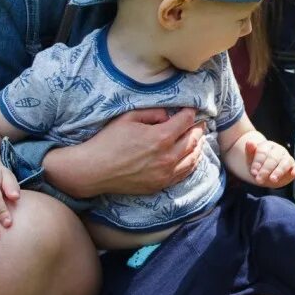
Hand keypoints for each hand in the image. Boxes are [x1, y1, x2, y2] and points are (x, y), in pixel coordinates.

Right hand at [43, 108, 205, 197]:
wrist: (93, 170)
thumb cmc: (108, 141)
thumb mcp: (128, 117)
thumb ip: (152, 113)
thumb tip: (167, 116)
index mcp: (160, 137)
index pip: (186, 122)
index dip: (191, 113)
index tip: (192, 109)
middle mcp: (167, 157)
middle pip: (193, 140)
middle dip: (198, 129)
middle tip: (200, 122)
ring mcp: (164, 174)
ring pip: (193, 158)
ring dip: (199, 146)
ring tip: (199, 138)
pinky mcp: (159, 185)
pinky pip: (184, 174)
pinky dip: (192, 163)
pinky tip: (192, 156)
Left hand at [246, 140, 294, 187]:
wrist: (264, 174)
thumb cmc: (257, 166)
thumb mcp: (250, 160)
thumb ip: (249, 152)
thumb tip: (249, 142)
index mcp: (267, 146)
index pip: (263, 152)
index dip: (258, 162)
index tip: (253, 173)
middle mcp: (279, 150)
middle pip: (273, 158)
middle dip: (265, 170)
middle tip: (259, 180)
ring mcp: (287, 158)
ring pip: (285, 162)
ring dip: (279, 171)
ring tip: (272, 180)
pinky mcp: (294, 167)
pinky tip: (294, 174)